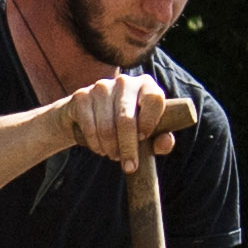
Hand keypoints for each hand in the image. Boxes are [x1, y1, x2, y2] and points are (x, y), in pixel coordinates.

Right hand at [58, 72, 176, 174]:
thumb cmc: (127, 125)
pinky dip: (96, 144)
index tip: (144, 139)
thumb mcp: (147, 133)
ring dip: (111, 148)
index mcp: (146, 85)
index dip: (149, 122)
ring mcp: (101, 87)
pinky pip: (90, 128)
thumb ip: (161, 140)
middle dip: (128, 148)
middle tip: (129, 166)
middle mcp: (124, 82)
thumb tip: (166, 142)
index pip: (154, 99)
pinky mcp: (82, 96)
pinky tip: (100, 148)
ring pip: (107, 127)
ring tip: (114, 154)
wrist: (87, 114)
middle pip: (126, 119)